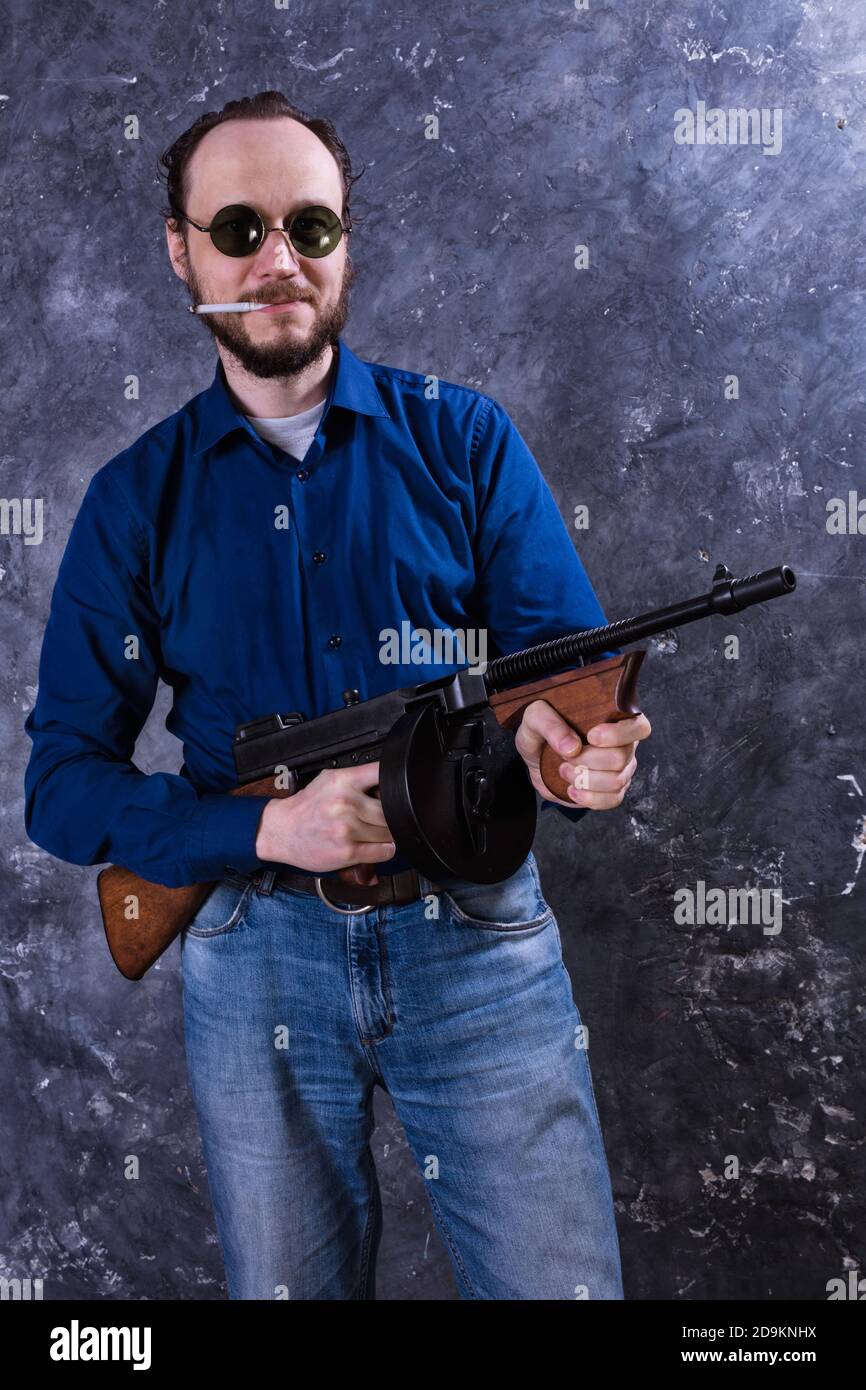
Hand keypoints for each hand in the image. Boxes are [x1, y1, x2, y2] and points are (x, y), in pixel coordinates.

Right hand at [254, 762, 395, 873]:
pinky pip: (383, 851)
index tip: (397, 789)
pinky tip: (376, 845)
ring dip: (388, 834)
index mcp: (343, 781)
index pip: (382, 774)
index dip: (396, 782)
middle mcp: (346, 803)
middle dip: (392, 814)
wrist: (281, 830)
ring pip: (389, 832)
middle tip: (383, 817)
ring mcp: (346, 829)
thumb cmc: (307, 806)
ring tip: (375, 831)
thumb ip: (357, 779)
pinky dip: (385, 849)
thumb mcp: (329, 781)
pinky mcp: (347, 851)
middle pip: (391, 809)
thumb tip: (388, 784)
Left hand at [514, 700, 651, 809]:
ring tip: (563, 770)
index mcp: (616, 719)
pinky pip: (612, 800)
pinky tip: (572, 790)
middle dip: (588, 761)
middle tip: (566, 757)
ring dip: (585, 780)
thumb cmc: (541, 730)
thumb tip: (572, 747)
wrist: (536, 755)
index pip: (639, 727)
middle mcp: (625, 745)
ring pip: (616, 781)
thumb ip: (550, 725)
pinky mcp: (611, 791)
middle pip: (621, 758)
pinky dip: (590, 798)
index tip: (591, 736)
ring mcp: (621, 770)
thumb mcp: (535, 717)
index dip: (618, 735)